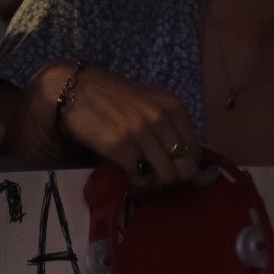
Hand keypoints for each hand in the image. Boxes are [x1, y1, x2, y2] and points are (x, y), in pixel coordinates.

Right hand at [40, 62, 200, 188]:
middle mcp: (162, 119)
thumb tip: (186, 160)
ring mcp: (142, 133)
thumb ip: (169, 126)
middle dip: (173, 181)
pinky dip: (137, 185)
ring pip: (166, 177)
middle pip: (186, 169)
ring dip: (154, 185)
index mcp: (174, 107)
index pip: (196, 152)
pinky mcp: (121, 147)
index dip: (186, 168)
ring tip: (142, 180)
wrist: (76, 88)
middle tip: (157, 178)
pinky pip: (141, 179)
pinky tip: (129, 179)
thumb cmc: (113, 97)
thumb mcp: (149, 103)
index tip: (171, 171)